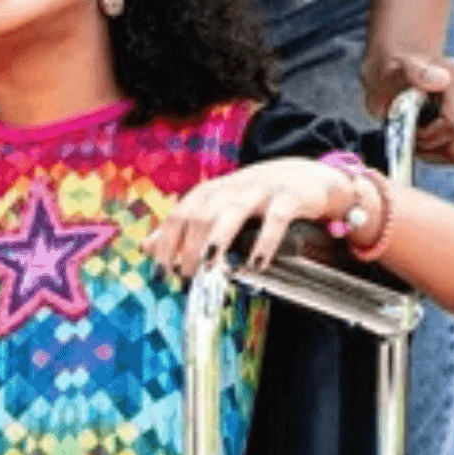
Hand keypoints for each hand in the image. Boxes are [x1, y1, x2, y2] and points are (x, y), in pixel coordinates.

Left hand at [144, 158, 359, 273]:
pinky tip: (256, 264)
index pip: (179, 216)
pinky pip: (275, 219)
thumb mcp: (216, 208)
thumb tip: (146, 247)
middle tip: (186, 278)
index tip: (161, 273)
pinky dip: (264, 242)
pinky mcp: (289, 198)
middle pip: (200, 216)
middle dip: (188, 248)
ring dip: (216, 241)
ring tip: (208, 269)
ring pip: (231, 213)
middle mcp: (230, 189)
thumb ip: (183, 227)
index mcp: (209, 193)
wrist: (307, 176)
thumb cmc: (254, 198)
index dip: (166, 243)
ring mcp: (260, 191)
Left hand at [363, 50, 453, 164]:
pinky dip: (453, 148)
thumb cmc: (395, 75)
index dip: (430, 138)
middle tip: (416, 135)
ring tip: (426, 133)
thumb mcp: (392, 73)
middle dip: (437, 147)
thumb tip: (441, 80)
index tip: (411, 131)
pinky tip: (438, 134)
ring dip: (444, 150)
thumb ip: (413, 74)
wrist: (407, 70)